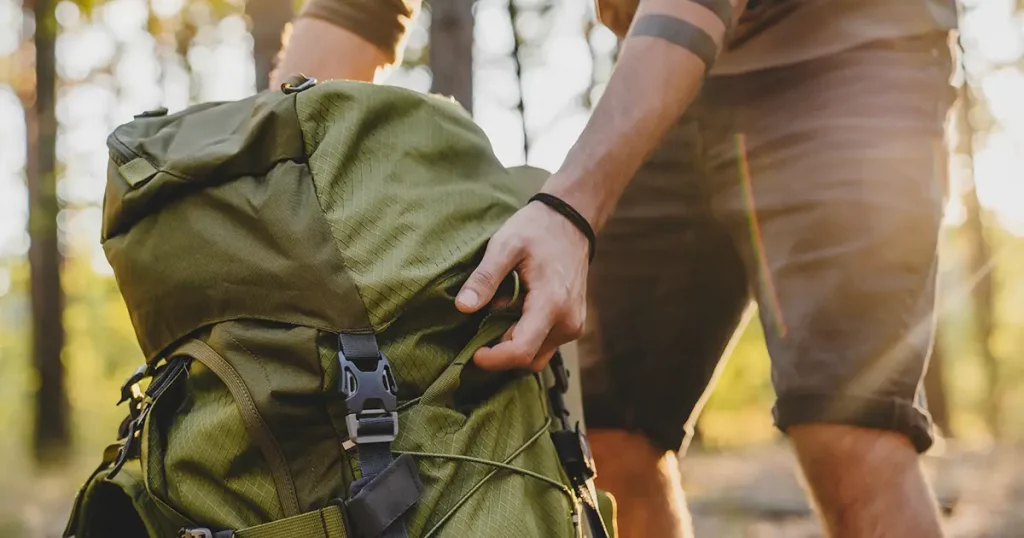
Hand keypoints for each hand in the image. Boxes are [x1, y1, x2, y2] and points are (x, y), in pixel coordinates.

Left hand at [456, 198, 590, 372]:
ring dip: (512, 346)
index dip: (494, 359)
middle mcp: (568, 321)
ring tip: (496, 319)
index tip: (472, 354)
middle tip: (477, 334)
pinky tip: (512, 315)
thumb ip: (485, 277)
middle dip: (500, 354)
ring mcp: (574, 325)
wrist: (571, 221)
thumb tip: (463, 307)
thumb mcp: (505, 245)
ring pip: (537, 356)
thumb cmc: (537, 230)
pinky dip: (525, 338)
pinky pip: (545, 345)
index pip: (521, 350)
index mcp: (552, 303)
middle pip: (528, 359)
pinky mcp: (573, 324)